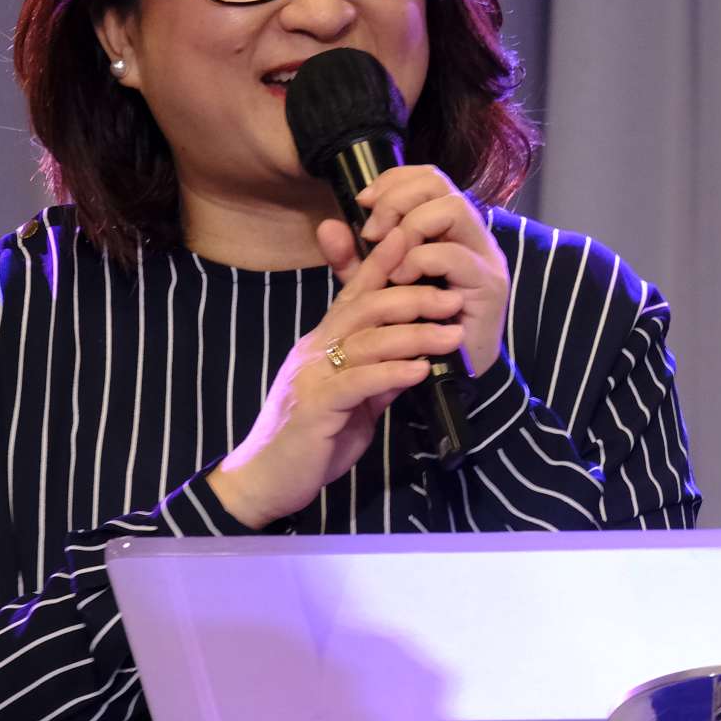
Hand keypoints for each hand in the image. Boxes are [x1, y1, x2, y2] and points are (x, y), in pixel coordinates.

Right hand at [206, 220, 465, 527]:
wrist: (266, 480)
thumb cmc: (312, 439)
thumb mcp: (355, 402)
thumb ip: (380, 376)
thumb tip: (416, 359)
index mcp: (323, 342)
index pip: (356, 293)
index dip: (384, 263)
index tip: (415, 239)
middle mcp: (315, 349)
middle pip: (367, 307)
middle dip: (414, 296)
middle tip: (454, 298)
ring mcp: (312, 375)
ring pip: (367, 339)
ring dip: (415, 333)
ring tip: (452, 333)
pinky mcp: (315, 407)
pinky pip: (359, 381)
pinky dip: (393, 372)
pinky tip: (421, 369)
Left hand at [329, 164, 509, 378]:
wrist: (447, 380)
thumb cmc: (416, 330)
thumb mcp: (377, 288)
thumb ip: (354, 259)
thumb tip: (328, 225)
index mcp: (451, 230)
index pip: (428, 177)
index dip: (393, 181)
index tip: (363, 204)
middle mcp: (473, 236)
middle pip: (440, 184)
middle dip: (396, 201)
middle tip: (372, 233)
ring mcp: (485, 259)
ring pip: (452, 209)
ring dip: (411, 228)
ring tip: (391, 261)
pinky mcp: (489, 286)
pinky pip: (453, 255)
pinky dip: (421, 261)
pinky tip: (404, 281)